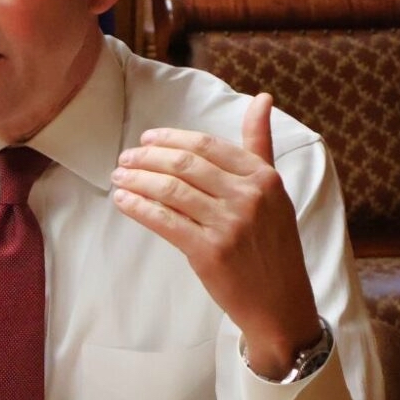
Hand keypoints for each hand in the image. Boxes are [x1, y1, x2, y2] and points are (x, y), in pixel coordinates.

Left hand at [110, 94, 321, 377]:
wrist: (280, 302)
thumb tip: (262, 98)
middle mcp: (248, 197)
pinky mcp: (208, 252)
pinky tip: (123, 200)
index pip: (207, 145)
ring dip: (137, 179)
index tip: (147, 138)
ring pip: (170, 190)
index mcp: (264, 177)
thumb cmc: (273, 245)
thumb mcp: (274, 191)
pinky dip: (138, 207)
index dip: (171, 138)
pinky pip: (164, 221)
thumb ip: (260, 145)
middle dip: (147, 157)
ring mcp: (229, 225)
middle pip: (184, 164)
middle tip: (125, 157)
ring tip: (118, 176)